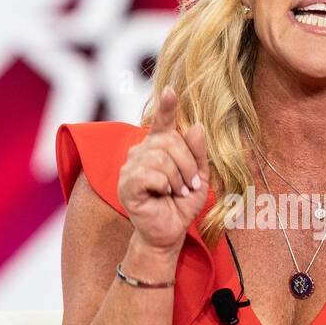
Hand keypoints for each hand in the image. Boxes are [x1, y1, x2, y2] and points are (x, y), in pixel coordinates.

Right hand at [117, 85, 211, 252]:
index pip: (162, 123)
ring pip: (161, 158)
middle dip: (187, 164)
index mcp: (158, 147)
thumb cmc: (181, 205)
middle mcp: (140, 152)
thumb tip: (197, 127)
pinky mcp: (126, 184)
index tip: (171, 91)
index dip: (167, 107)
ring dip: (178, 178)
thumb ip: (198, 153)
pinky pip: (151, 175)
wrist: (168, 233)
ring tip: (178, 192)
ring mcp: (130, 167)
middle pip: (169, 141)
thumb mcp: (199, 178)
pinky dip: (165, 186)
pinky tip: (163, 195)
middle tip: (190, 185)